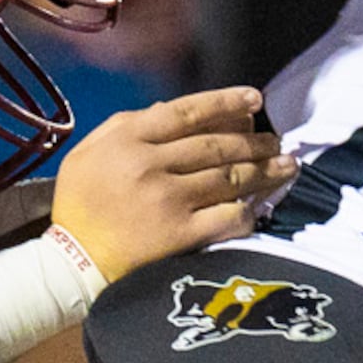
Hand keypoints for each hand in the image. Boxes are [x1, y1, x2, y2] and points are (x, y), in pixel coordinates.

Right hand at [46, 87, 293, 278]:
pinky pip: (229, 216)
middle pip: (216, 145)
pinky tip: (262, 206)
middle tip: (277, 140)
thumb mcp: (89, 153)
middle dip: (255, 140)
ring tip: (287, 165)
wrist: (75, 263)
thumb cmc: (82, 205)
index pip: (186, 112)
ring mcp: (168, 200)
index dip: (226, 102)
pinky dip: (249, 210)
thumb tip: (171, 107)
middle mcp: (149, 165)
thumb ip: (126, 124)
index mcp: (126, 140)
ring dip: (265, 170)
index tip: (256, 99)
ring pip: (230, 177)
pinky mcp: (182, 234)